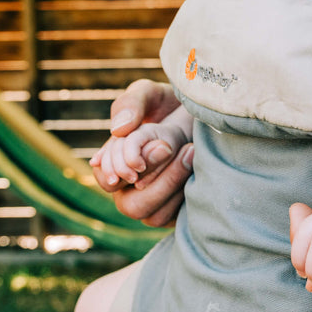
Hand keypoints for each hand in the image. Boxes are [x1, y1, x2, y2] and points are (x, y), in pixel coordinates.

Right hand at [90, 79, 192, 226]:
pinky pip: (177, 218)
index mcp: (119, 163)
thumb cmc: (170, 102)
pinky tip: (198, 165)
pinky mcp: (179, 210)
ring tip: (191, 151)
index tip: (142, 152)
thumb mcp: (150, 93)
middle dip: (154, 180)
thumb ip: (131, 104)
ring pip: (155, 216)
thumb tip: (119, 130)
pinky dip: (187, 195)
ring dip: (172, 185)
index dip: (119, 170)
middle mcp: (135, 187)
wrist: (204, 112)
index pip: (107, 179)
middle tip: (170, 148)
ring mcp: (157, 201)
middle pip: (131, 206)